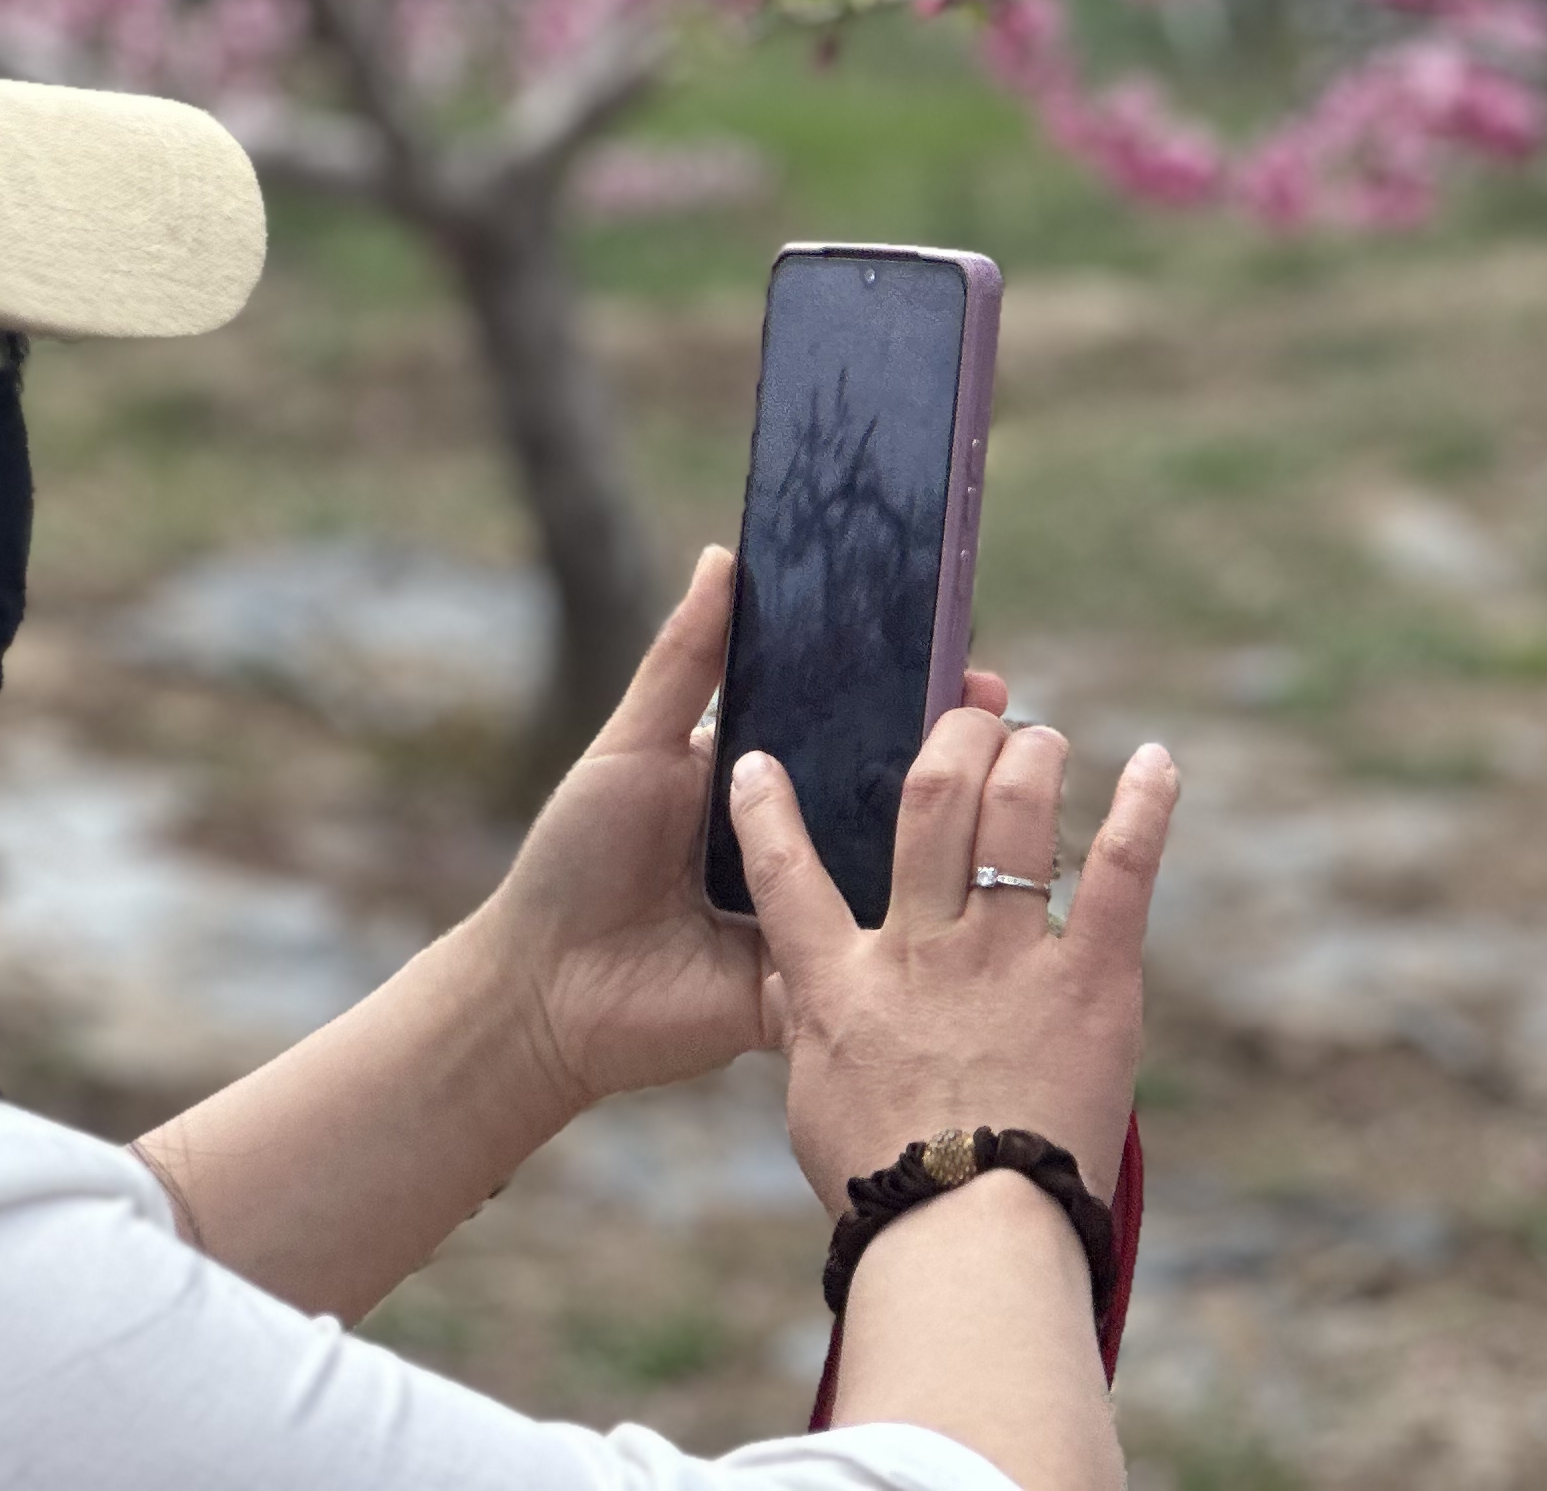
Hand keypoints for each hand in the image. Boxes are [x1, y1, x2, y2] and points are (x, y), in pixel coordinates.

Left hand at [467, 547, 1010, 1119]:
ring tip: (1004, 788)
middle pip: (884, 793)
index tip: (963, 658)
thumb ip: (683, 658)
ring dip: (949, 837)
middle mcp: (794, 842)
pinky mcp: (813, 983)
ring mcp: (810, 914)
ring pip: (893, 871)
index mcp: (759, 781)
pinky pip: (872, 956)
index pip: (847, 725)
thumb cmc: (574, 859)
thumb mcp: (631, 746)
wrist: (543, 990)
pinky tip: (967, 894)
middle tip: (999, 715)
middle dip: (948, 756)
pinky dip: (915, 931)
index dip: (903, 692)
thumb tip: (727, 556)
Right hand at [729, 705, 1174, 1204]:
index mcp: (843, 983)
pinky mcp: (1091, 983)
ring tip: (1042, 737)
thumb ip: (810, 1029)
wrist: (965, 1235)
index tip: (756, 759)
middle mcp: (923, 950)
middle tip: (971, 721)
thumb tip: (798, 989)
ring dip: (1033, 757)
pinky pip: (1121, 872)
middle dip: (951, 741)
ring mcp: (1008, 959)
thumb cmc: (884, 1187)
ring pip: (1018, 814)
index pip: (784, 874)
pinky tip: (1158, 763)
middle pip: (930, 804)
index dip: (764, 809)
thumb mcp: (814, 1102)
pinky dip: (1143, 808)